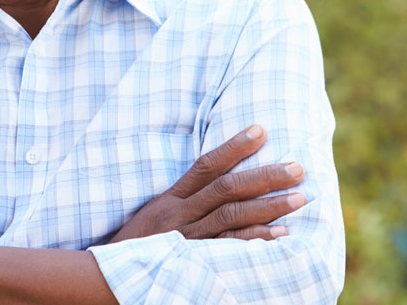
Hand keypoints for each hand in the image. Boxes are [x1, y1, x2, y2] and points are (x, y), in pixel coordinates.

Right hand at [108, 125, 305, 242]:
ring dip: (268, 207)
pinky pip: (227, 250)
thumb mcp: (155, 215)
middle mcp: (180, 214)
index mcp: (171, 199)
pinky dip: (254, 241)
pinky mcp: (192, 261)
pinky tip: (280, 235)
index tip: (261, 130)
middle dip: (264, 176)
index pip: (206, 165)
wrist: (106, 276)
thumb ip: (184, 200)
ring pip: (231, 216)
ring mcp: (187, 239)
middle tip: (297, 167)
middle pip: (226, 189)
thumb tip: (217, 181)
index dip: (234, 146)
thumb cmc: (135, 245)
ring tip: (300, 198)